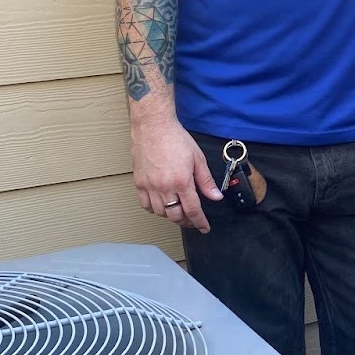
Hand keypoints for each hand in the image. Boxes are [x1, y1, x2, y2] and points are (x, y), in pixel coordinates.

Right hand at [130, 117, 221, 232]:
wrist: (153, 127)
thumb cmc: (176, 139)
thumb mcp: (198, 159)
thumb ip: (206, 181)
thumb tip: (215, 197)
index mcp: (182, 182)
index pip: (193, 210)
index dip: (200, 222)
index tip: (204, 228)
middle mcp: (164, 187)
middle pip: (175, 216)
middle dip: (186, 222)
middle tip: (193, 220)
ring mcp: (150, 186)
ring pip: (160, 213)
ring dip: (171, 216)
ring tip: (179, 212)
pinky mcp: (139, 183)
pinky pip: (145, 205)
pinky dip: (154, 209)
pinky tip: (161, 205)